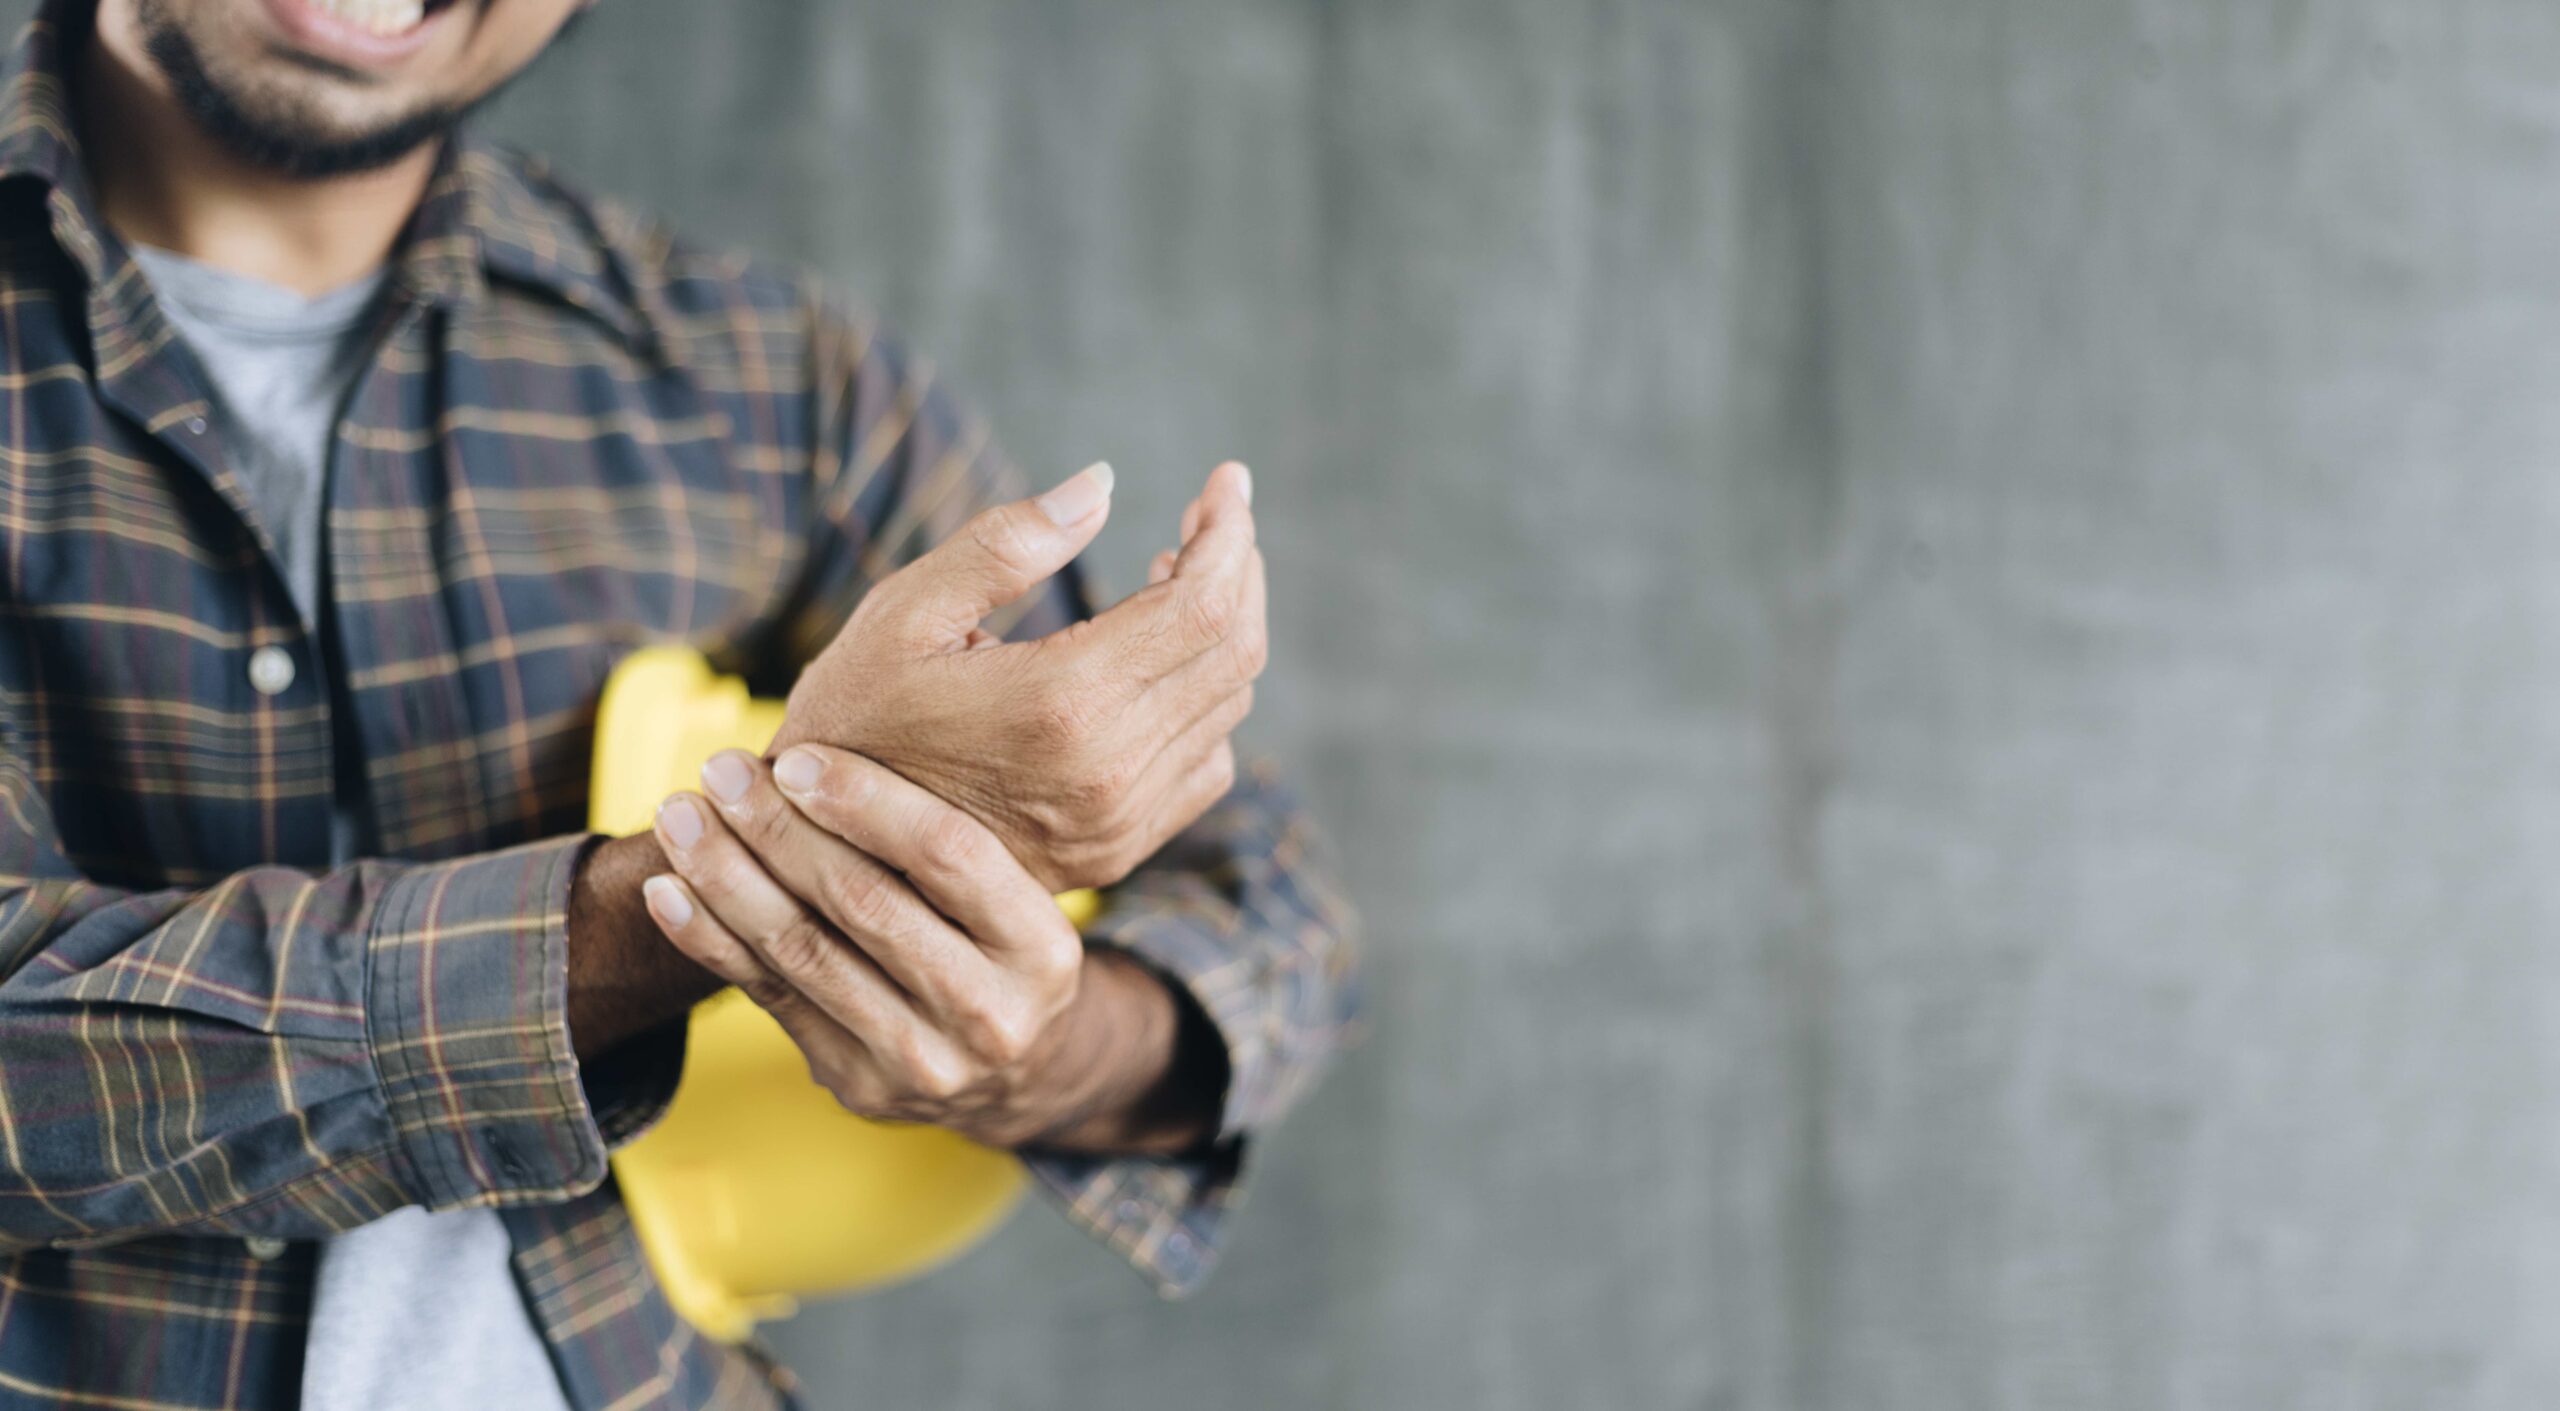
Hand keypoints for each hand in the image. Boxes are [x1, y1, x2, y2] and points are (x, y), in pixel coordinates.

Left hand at [638, 743, 1209, 1150]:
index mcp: (1044, 948)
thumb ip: (957, 830)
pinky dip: (711, 940)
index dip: (867, 800)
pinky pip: (771, 997)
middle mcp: (993, 1014)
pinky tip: (670, 890)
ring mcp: (924, 1061)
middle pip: (867, 901)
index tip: (795, 757)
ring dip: (729, 875)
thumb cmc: (997, 943)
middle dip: (780, 827)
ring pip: (805, 950)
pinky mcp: (860, 1084)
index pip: (950, 855)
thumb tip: (888, 698)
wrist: (1011, 1072)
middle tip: (719, 768)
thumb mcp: (1017, 895)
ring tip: (679, 815)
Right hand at [770, 460, 1265, 891]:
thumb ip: (1008, 542)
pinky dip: (1206, 700)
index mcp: (1061, 703)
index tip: (1225, 480)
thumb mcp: (905, 613)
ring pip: (1227, 706)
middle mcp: (1107, 772)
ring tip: (1170, 577)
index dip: (1229, 532)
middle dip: (1237, 568)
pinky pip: (1207, 764)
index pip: (1203, 605)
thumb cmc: (853, 716)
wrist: (827, 855)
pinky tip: (1157, 662)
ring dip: (1221, 630)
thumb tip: (1103, 484)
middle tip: (1210, 519)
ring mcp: (1118, 822)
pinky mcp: (1117, 852)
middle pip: (1234, 651)